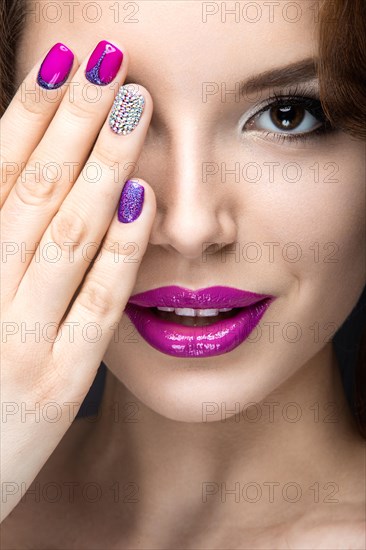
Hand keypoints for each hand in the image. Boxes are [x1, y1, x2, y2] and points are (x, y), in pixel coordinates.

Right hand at [0, 40, 155, 521]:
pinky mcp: (58, 380)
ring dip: (102, 164)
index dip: (28, 114)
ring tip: (133, 106)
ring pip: (66, 233)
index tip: (63, 64)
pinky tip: (141, 200)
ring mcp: (20, 338)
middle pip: (34, 188)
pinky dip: (118, 249)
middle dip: (74, 120)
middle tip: (109, 62)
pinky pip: (95, 303)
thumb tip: (14, 182)